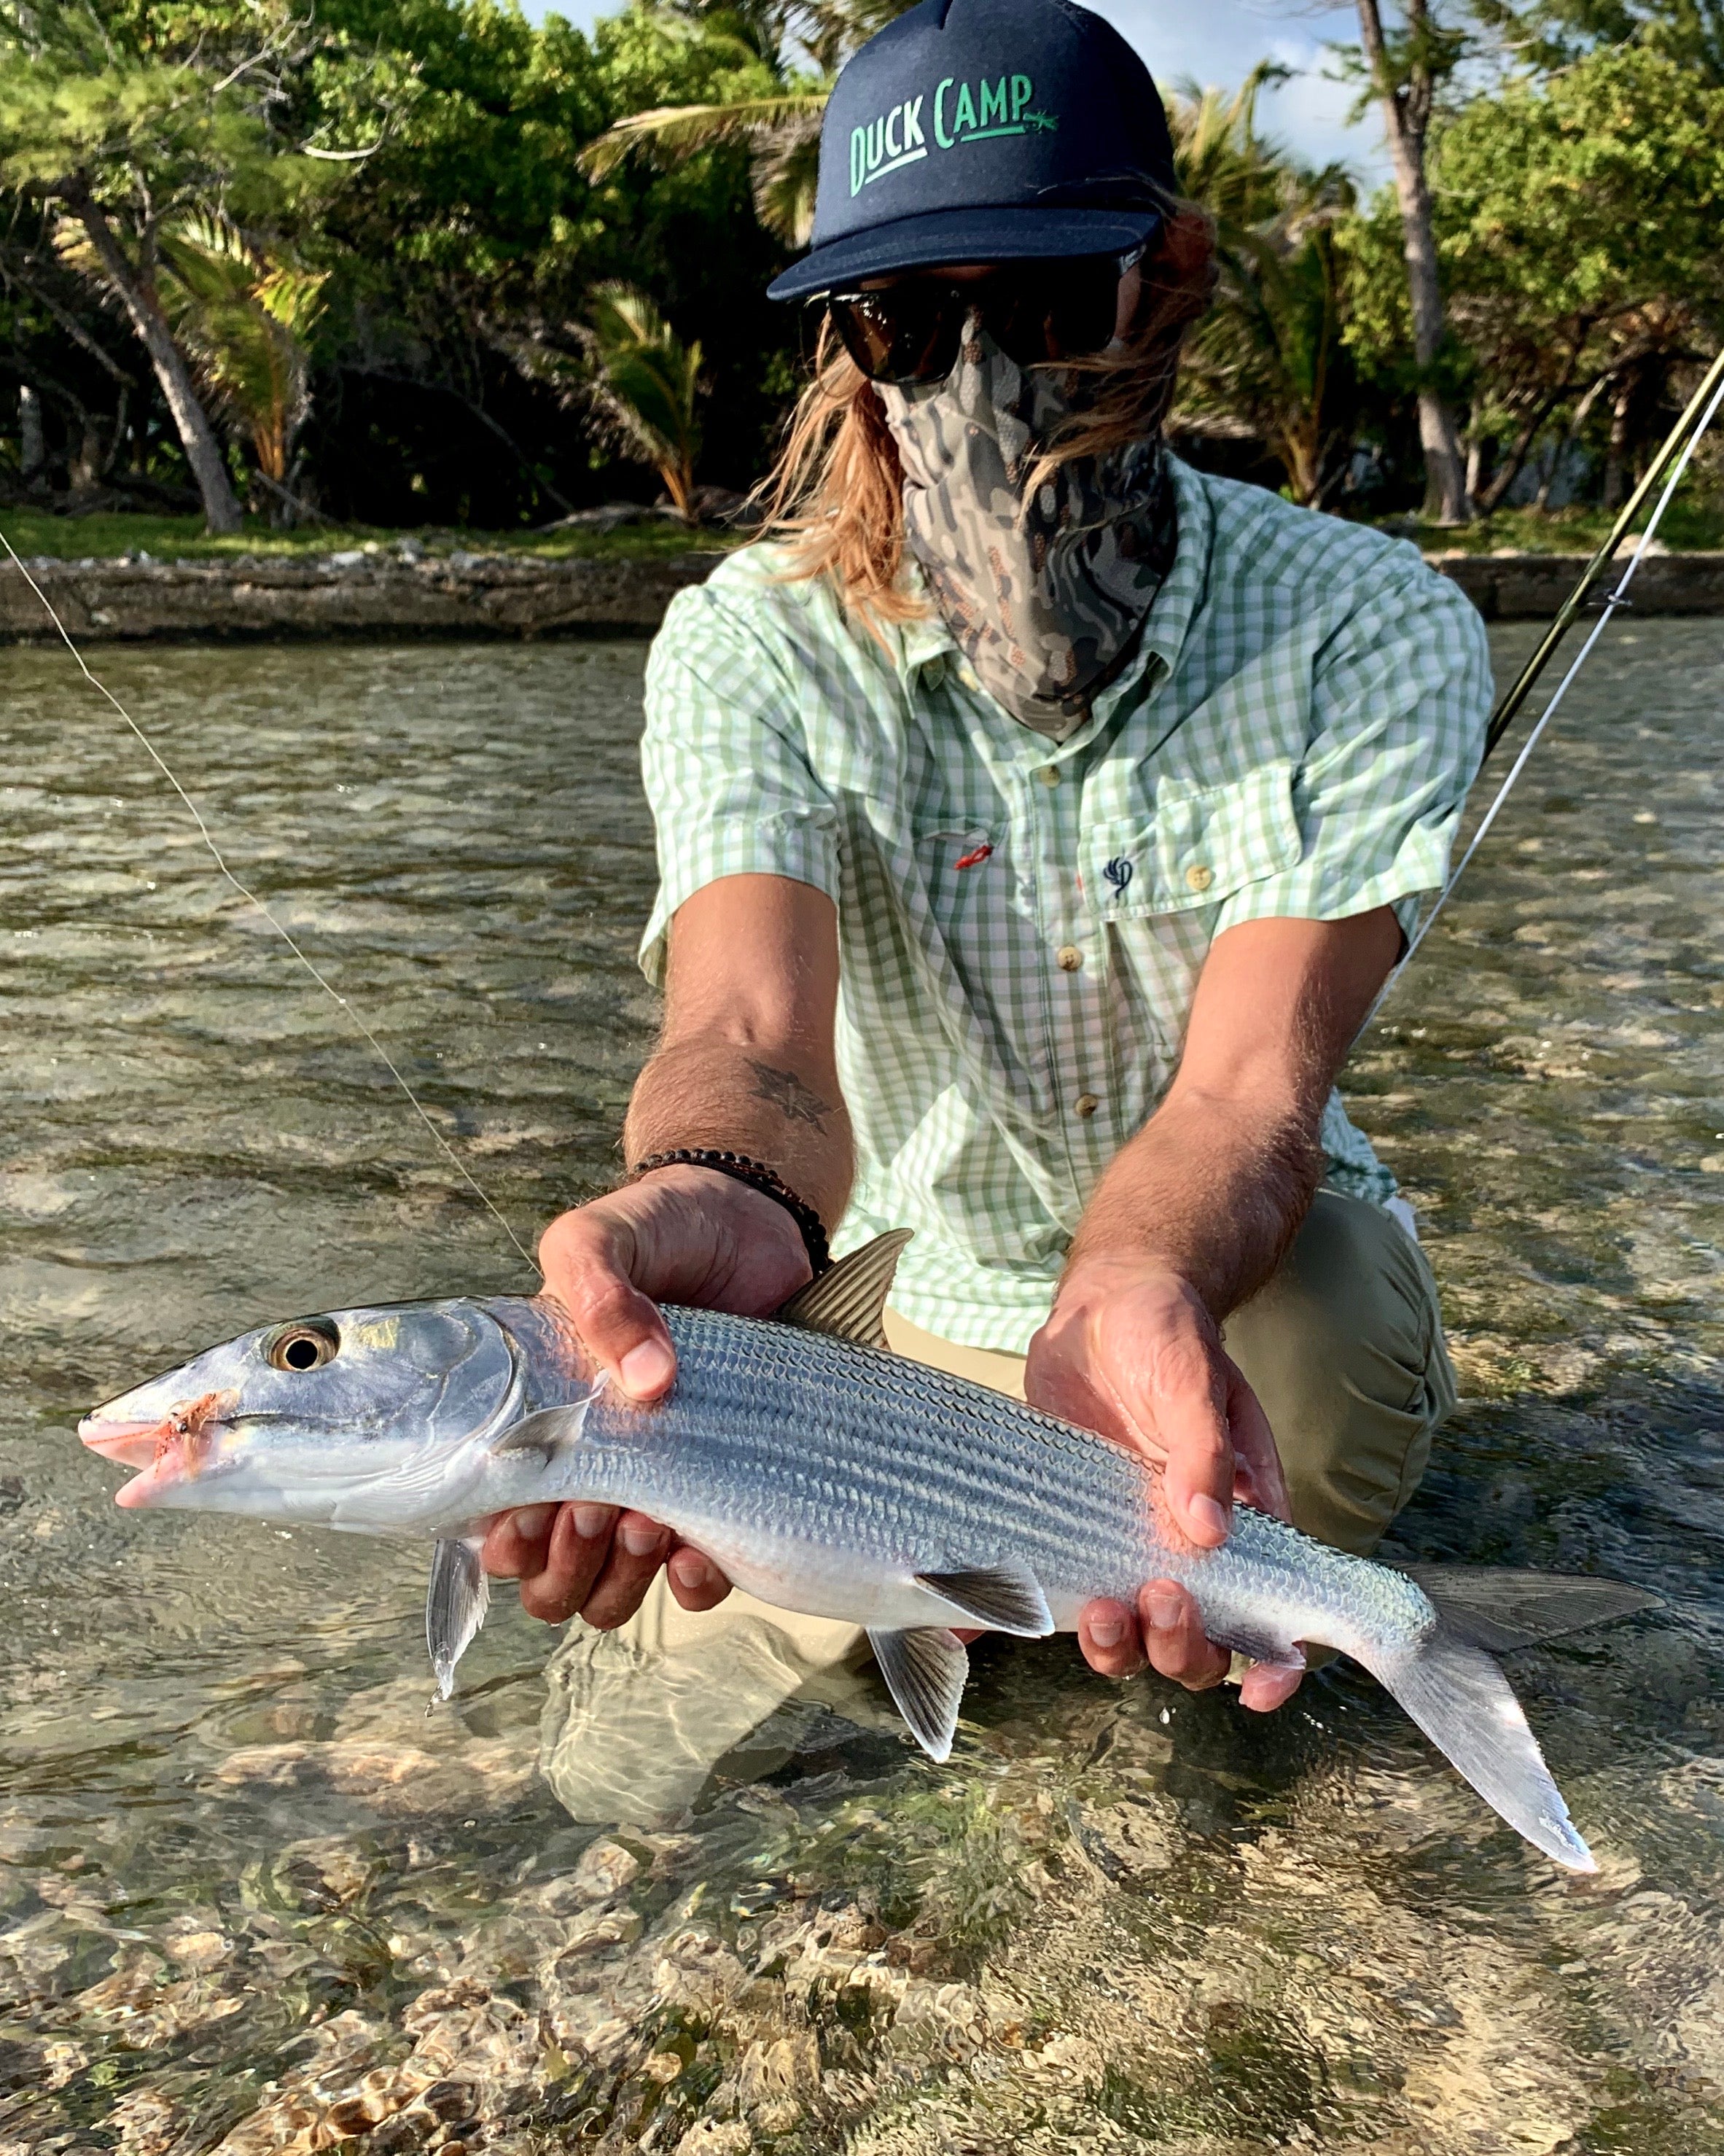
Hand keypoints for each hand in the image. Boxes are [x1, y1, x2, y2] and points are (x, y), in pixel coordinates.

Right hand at [482, 1166, 809, 1629]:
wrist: (748, 1221)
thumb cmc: (658, 1232)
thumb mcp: (600, 1239)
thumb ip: (599, 1291)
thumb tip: (649, 1380)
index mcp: (538, 1419)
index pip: (497, 1516)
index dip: (506, 1537)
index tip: (533, 1508)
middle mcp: (592, 1467)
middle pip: (551, 1576)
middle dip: (564, 1563)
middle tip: (595, 1507)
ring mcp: (660, 1484)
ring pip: (612, 1590)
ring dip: (620, 1578)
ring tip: (647, 1524)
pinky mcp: (726, 1487)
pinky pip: (698, 1576)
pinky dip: (694, 1582)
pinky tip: (698, 1551)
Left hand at [1024, 1260, 1301, 1712]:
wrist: (1105, 1304)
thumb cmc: (1168, 1335)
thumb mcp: (1194, 1382)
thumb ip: (1204, 1453)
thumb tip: (1208, 1531)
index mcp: (1242, 1519)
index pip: (1272, 1614)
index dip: (1271, 1663)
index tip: (1256, 1688)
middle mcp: (1186, 1546)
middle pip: (1194, 1640)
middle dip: (1179, 1644)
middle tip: (1154, 1599)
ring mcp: (1122, 1543)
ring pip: (1127, 1632)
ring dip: (1116, 1643)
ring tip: (1098, 1609)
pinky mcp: (1067, 1529)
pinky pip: (1049, 1588)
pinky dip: (1011, 1616)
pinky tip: (973, 1632)